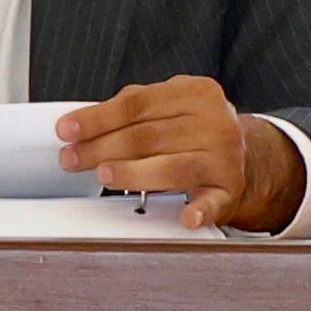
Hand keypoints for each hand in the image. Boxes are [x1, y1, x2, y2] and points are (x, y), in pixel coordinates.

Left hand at [57, 77, 304, 231]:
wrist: (243, 155)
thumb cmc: (193, 130)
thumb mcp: (168, 106)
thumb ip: (130, 111)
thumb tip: (79, 126)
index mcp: (196, 93)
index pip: (137, 104)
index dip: (98, 118)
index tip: (68, 130)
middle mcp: (214, 122)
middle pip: (148, 136)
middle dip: (102, 148)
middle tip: (72, 159)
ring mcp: (225, 157)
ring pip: (173, 167)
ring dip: (134, 173)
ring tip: (103, 175)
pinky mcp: (230, 190)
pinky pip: (213, 202)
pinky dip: (199, 211)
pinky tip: (185, 217)